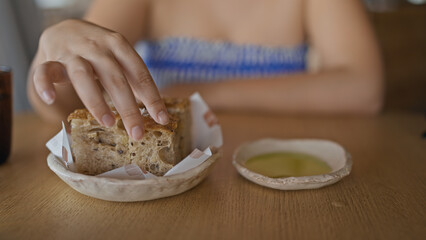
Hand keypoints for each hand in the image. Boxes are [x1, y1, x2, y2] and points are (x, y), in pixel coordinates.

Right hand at [33, 19, 168, 139]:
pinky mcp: (51, 60)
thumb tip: (156, 111)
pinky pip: (45, 71)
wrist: (66, 28)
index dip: (152, 97)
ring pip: (83, 76)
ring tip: (108, 123)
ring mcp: (73, 53)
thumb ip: (134, 80)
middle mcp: (97, 48)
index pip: (139, 73)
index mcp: (119, 46)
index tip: (162, 119)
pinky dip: (45, 85)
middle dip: (128, 107)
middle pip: (115, 78)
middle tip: (137, 133)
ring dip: (96, 101)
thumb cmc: (100, 51)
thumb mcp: (120, 59)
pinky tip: (52, 100)